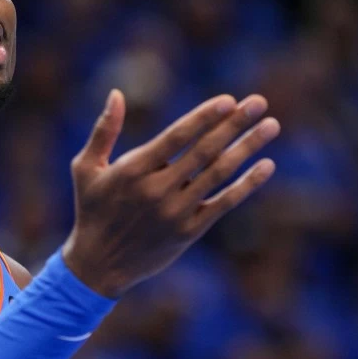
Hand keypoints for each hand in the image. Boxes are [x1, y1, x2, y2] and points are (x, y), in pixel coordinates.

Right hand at [63, 90, 278, 297]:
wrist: (99, 264)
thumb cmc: (92, 210)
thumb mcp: (86, 168)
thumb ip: (103, 131)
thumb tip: (116, 94)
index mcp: (134, 170)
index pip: (177, 137)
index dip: (204, 117)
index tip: (229, 100)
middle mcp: (157, 190)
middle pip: (204, 151)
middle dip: (235, 124)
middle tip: (259, 102)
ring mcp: (175, 212)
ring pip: (219, 173)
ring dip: (248, 147)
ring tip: (271, 126)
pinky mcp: (188, 231)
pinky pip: (224, 203)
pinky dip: (247, 185)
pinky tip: (266, 165)